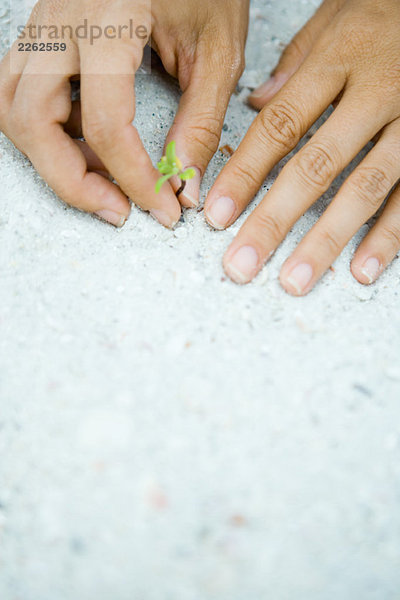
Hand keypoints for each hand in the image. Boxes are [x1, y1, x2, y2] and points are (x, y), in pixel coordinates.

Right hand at [0, 0, 247, 226]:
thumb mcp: (218, 53)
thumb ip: (200, 123)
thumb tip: (184, 187)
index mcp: (108, 17)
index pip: (105, 123)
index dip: (134, 179)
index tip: (163, 209)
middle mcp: (60, 19)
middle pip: (31, 121)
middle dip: (73, 181)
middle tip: (119, 210)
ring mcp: (43, 23)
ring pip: (12, 108)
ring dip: (51, 157)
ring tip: (102, 178)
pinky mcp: (44, 33)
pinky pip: (19, 91)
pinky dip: (45, 129)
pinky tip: (86, 139)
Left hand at [204, 0, 399, 293]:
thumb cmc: (389, 11)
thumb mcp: (337, 16)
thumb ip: (297, 62)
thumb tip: (256, 104)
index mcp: (340, 58)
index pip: (280, 125)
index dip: (244, 173)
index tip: (216, 215)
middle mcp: (376, 92)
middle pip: (316, 166)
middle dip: (275, 221)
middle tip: (242, 264)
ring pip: (365, 189)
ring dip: (326, 241)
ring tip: (294, 281)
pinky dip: (388, 237)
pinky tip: (362, 270)